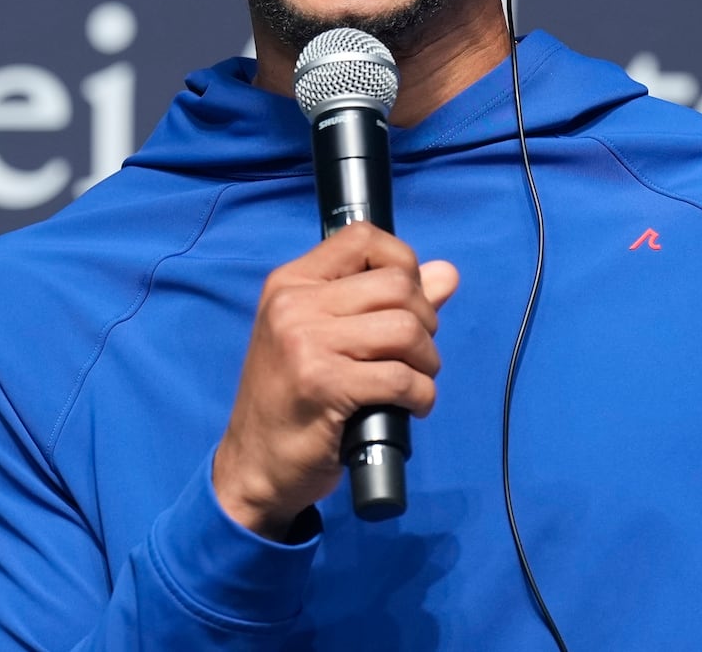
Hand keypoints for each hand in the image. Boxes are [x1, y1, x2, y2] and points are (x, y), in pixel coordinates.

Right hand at [213, 222, 457, 539]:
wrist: (253, 464)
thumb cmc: (293, 400)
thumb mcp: (326, 338)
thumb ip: (386, 302)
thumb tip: (448, 273)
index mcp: (291, 282)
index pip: (363, 237)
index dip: (404, 263)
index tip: (408, 301)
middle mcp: (294, 303)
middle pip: (397, 285)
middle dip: (425, 321)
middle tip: (414, 354)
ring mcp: (306, 342)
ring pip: (406, 328)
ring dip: (427, 361)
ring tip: (415, 381)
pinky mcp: (323, 385)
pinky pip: (401, 377)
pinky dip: (422, 395)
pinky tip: (411, 407)